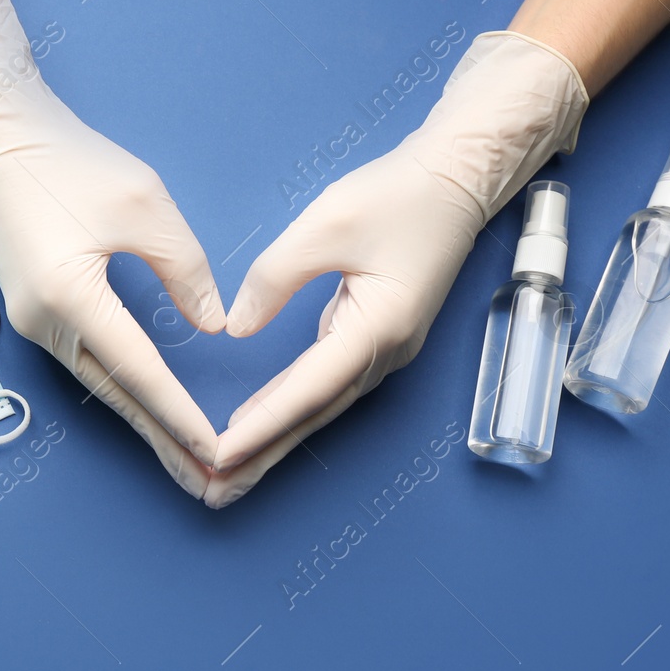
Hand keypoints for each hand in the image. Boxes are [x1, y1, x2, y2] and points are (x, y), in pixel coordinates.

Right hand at [0, 0, 225, 498]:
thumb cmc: (71, 163)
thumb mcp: (145, 204)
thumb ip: (184, 268)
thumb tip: (213, 325)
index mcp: (70, 296)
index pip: (139, 369)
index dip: (179, 412)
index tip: (215, 448)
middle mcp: (45, 324)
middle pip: (116, 396)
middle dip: (163, 441)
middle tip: (207, 482)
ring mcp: (33, 325)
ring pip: (100, 386)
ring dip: (145, 421)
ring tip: (187, 457)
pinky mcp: (34, 316)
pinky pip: (87, 364)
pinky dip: (125, 390)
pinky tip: (152, 410)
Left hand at [205, 31, 587, 508]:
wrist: (457, 179)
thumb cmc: (399, 195)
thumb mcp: (327, 224)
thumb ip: (275, 277)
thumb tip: (237, 326)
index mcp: (376, 329)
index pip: (306, 391)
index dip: (260, 427)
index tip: (218, 455)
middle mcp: (384, 353)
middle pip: (312, 416)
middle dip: (261, 456)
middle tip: (212, 491)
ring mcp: (384, 351)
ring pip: (318, 408)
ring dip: (272, 441)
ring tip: (225, 474)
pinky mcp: (375, 340)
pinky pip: (323, 387)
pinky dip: (287, 411)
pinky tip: (256, 427)